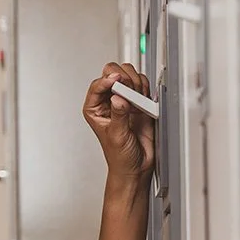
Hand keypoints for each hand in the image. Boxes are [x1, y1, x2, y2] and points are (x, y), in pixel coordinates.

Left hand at [83, 62, 155, 184]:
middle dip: (123, 78)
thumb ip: (118, 115)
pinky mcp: (139, 102)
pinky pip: (142, 85)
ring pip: (128, 75)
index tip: (118, 81)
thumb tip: (119, 97)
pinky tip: (144, 100)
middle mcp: (108, 101)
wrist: (136, 166)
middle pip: (111, 73)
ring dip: (135, 82)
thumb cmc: (120, 156)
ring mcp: (124, 100)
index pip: (98, 85)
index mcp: (94, 108)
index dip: (107, 80)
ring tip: (137, 98)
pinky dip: (145, 88)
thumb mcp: (117, 135)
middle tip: (130, 90)